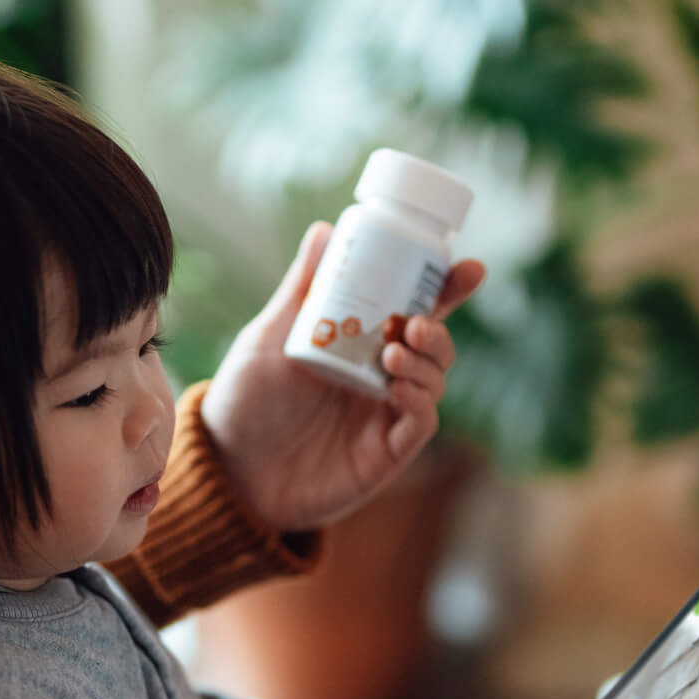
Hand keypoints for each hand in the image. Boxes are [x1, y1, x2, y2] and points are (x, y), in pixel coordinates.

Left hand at [200, 221, 484, 532]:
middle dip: (437, 329)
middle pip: (434, 346)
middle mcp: (381, 377)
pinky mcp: (385, 454)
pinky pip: (420, 424)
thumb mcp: (271, 336)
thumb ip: (301, 289)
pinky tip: (397, 389)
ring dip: (426, 363)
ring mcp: (385, 416)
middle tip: (413, 321)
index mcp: (362, 344)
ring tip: (394, 354)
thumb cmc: (246, 400)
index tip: (469, 268)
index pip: (415, 310)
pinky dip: (419, 403)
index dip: (448, 290)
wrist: (229, 468)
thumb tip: (326, 230)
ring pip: (435, 382)